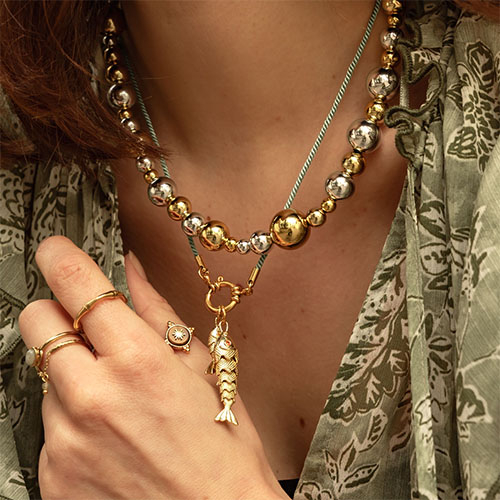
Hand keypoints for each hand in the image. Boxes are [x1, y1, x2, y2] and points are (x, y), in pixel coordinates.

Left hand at [19, 236, 286, 499]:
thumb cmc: (222, 447)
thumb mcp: (201, 366)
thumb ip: (157, 310)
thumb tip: (133, 270)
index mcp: (138, 361)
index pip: (78, 287)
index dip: (61, 258)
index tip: (56, 250)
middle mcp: (93, 397)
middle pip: (38, 323)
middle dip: (59, 315)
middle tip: (88, 328)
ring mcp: (65, 439)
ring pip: (43, 376)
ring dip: (72, 375)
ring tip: (116, 399)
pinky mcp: (51, 474)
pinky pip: (47, 425)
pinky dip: (72, 418)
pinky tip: (109, 434)